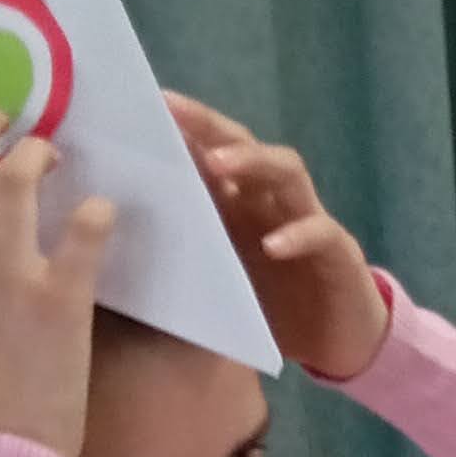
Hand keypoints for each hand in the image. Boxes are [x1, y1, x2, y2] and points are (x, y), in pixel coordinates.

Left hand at [166, 91, 386, 381]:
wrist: (336, 346)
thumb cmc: (268, 311)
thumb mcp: (214, 283)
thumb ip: (179, 255)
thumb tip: (115, 239)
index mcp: (237, 205)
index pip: (207, 152)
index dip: (178, 130)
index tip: (138, 110)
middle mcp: (270, 202)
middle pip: (244, 146)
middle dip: (209, 127)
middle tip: (172, 114)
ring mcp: (308, 222)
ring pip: (286, 172)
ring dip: (253, 162)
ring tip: (220, 164)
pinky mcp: (339, 255)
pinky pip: (320, 233)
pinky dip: (298, 234)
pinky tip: (273, 245)